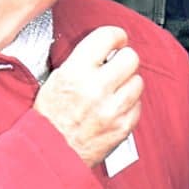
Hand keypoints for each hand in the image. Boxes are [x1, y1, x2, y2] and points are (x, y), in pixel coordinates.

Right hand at [35, 27, 141, 166]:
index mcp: (76, 72)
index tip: (117, 40)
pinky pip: (138, 105)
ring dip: (128, 82)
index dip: (116, 36)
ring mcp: (112, 109)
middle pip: (131, 57)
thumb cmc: (50, 117)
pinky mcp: (123, 126)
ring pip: (138, 81)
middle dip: (124, 59)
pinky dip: (129, 104)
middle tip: (116, 65)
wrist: (51, 152)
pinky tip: (115, 107)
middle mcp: (97, 88)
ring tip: (114, 89)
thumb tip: (106, 47)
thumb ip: (82, 60)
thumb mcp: (57, 79)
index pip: (108, 37)